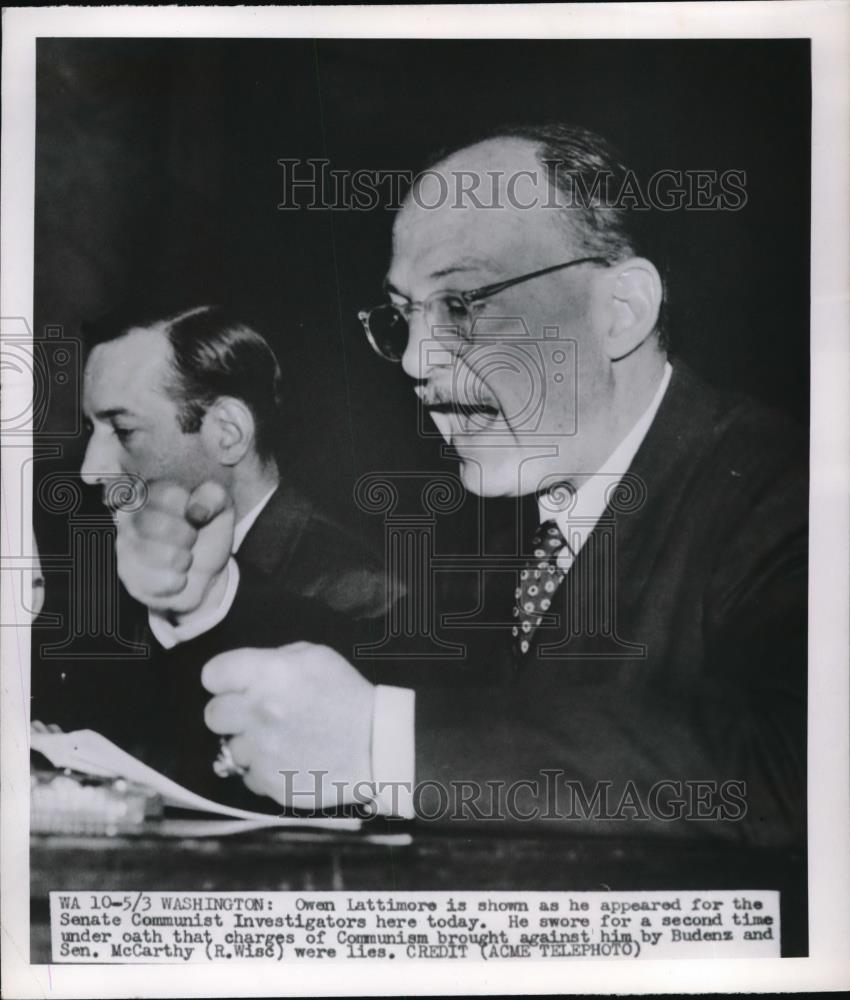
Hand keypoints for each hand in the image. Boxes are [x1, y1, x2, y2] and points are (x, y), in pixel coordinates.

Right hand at [114, 481, 233, 614]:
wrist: (205, 572)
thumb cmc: (206, 532)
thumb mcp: (220, 507)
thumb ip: (214, 497)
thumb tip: (198, 509)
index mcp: (150, 492)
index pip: (167, 494)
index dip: (191, 508)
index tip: (196, 515)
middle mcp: (128, 517)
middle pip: (156, 524)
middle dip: (186, 536)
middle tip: (192, 538)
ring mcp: (126, 548)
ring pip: (155, 555)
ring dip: (183, 560)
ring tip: (186, 558)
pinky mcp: (130, 578)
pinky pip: (155, 582)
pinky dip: (177, 582)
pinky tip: (180, 577)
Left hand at [201, 642, 375, 809]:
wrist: (376, 745)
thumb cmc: (346, 695)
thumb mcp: (316, 657)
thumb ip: (275, 659)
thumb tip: (249, 673)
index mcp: (267, 675)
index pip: (212, 674)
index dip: (224, 678)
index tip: (236, 684)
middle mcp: (257, 713)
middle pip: (212, 714)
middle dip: (230, 712)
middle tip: (254, 713)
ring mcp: (261, 752)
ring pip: (231, 747)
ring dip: (249, 743)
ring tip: (279, 739)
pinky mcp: (269, 783)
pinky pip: (249, 775)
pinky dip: (264, 768)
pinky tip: (288, 758)